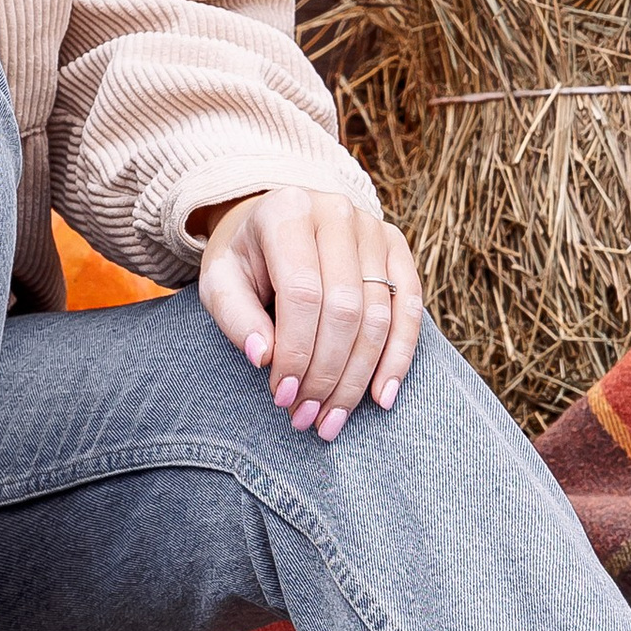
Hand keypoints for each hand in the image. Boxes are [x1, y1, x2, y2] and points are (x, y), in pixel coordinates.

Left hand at [195, 187, 422, 440]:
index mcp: (287, 211)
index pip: (303, 292)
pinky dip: (398, 357)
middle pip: (345, 309)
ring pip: (379, 315)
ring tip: (332, 418)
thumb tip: (263, 357)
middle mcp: (337, 213)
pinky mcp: (397, 247)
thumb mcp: (219, 281)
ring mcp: (373, 228)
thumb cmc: (244, 259)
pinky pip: (410, 307)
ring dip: (357, 377)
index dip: (296, 351)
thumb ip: (235, 316)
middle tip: (306, 416)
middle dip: (326, 373)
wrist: (275, 223)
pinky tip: (381, 396)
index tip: (282, 395)